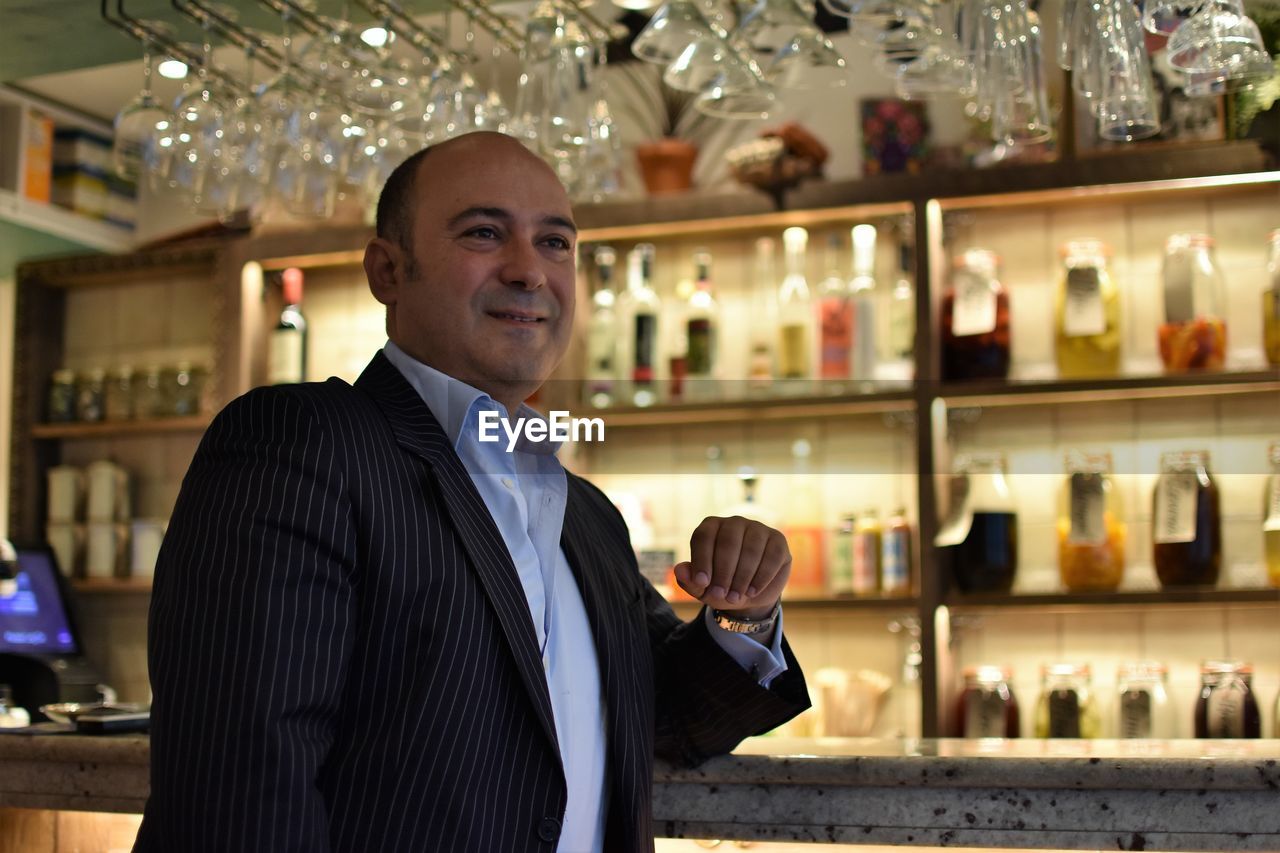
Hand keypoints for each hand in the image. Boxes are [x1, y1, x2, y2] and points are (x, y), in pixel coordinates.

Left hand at [672, 516, 790, 617]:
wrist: (749, 595)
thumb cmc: (721, 586)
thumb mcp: (703, 589)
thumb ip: (689, 580)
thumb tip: (679, 570)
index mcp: (710, 527)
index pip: (704, 537)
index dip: (702, 560)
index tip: (702, 583)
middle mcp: (734, 522)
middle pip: (728, 542)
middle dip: (724, 572)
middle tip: (720, 595)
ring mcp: (757, 528)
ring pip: (751, 549)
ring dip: (742, 577)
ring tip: (735, 597)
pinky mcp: (777, 540)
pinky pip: (771, 556)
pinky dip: (761, 576)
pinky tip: (752, 591)